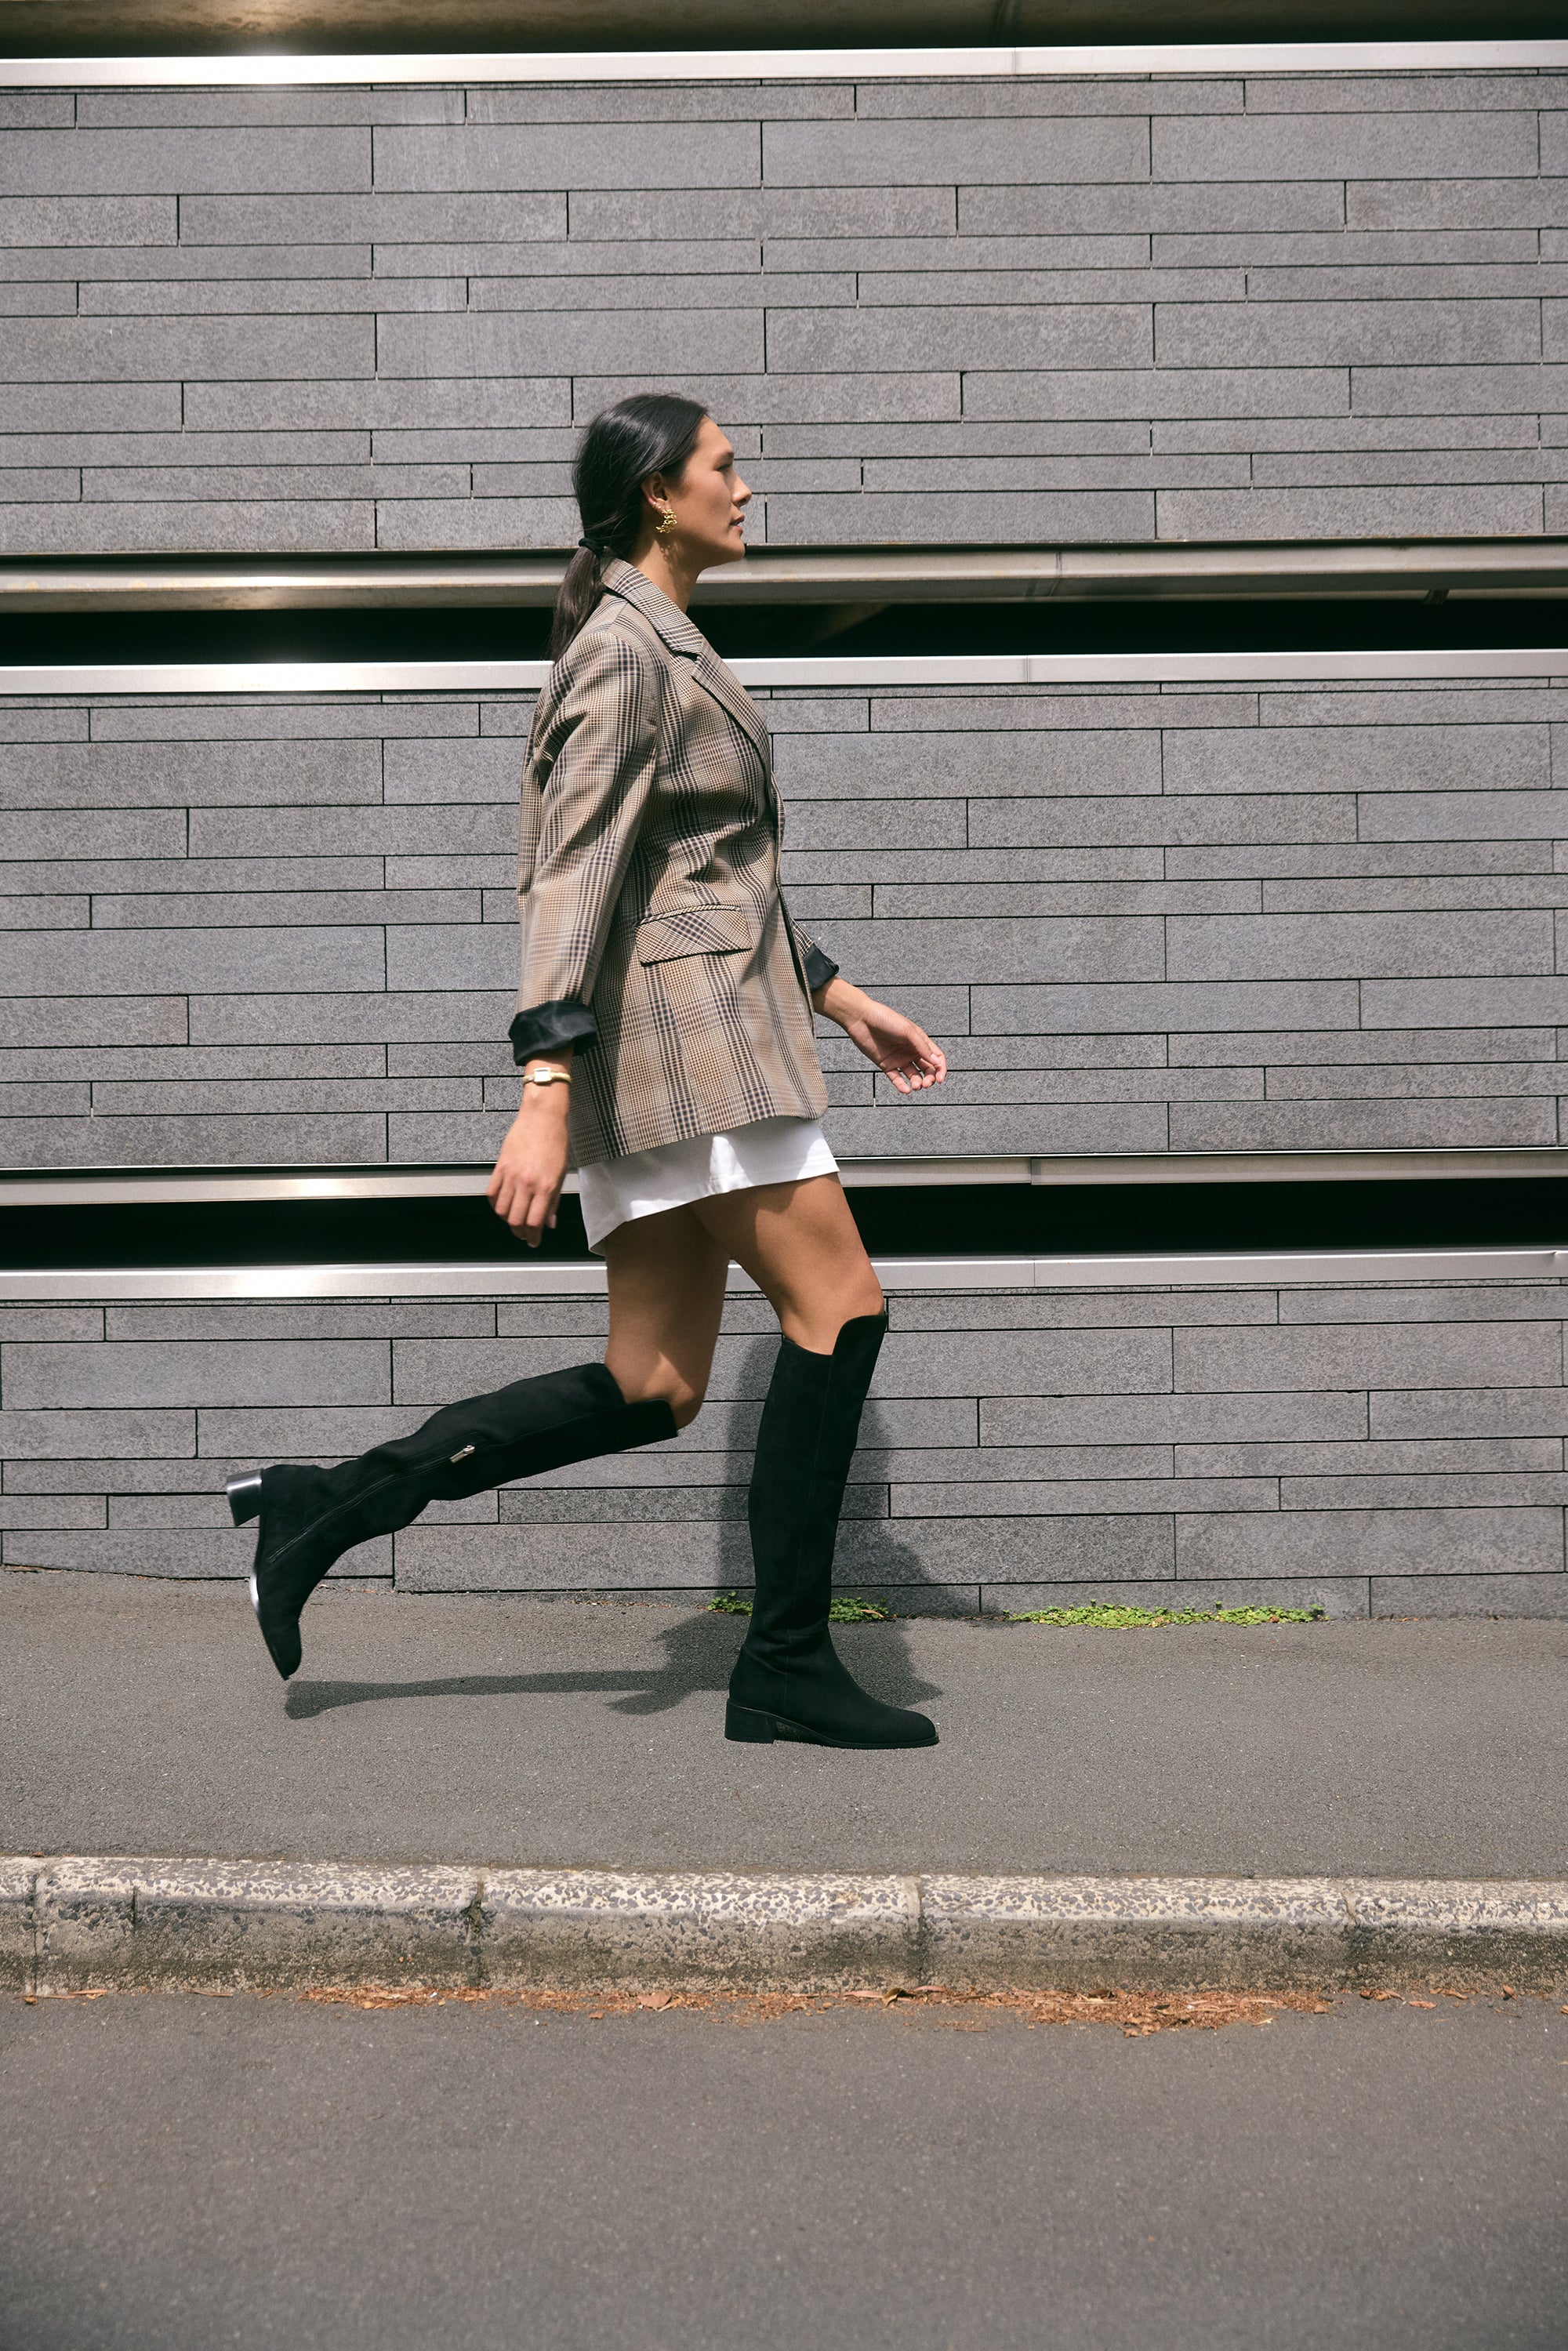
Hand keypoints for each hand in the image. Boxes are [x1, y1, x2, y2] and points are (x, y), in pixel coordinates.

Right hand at [486, 1078, 570, 1247]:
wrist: (542, 1117)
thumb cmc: (555, 1141)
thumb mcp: (561, 1174)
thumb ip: (554, 1200)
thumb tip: (550, 1222)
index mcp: (545, 1186)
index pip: (534, 1222)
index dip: (532, 1236)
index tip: (533, 1241)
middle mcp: (527, 1183)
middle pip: (516, 1220)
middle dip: (519, 1232)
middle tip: (523, 1234)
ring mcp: (511, 1175)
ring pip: (502, 1209)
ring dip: (507, 1220)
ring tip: (513, 1220)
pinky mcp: (500, 1166)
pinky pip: (492, 1193)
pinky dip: (495, 1203)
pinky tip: (502, 1205)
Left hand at [814, 979, 946, 1094]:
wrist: (861, 1019)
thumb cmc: (885, 1018)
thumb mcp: (907, 1031)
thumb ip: (922, 1047)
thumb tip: (937, 1061)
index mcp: (919, 1040)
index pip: (936, 1057)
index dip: (940, 1068)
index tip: (940, 1079)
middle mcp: (911, 1050)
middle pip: (926, 1068)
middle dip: (929, 1078)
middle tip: (926, 1084)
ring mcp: (899, 1058)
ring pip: (913, 1075)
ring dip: (916, 1082)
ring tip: (915, 1086)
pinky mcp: (886, 1064)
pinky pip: (896, 1078)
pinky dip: (901, 1085)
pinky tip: (906, 1089)